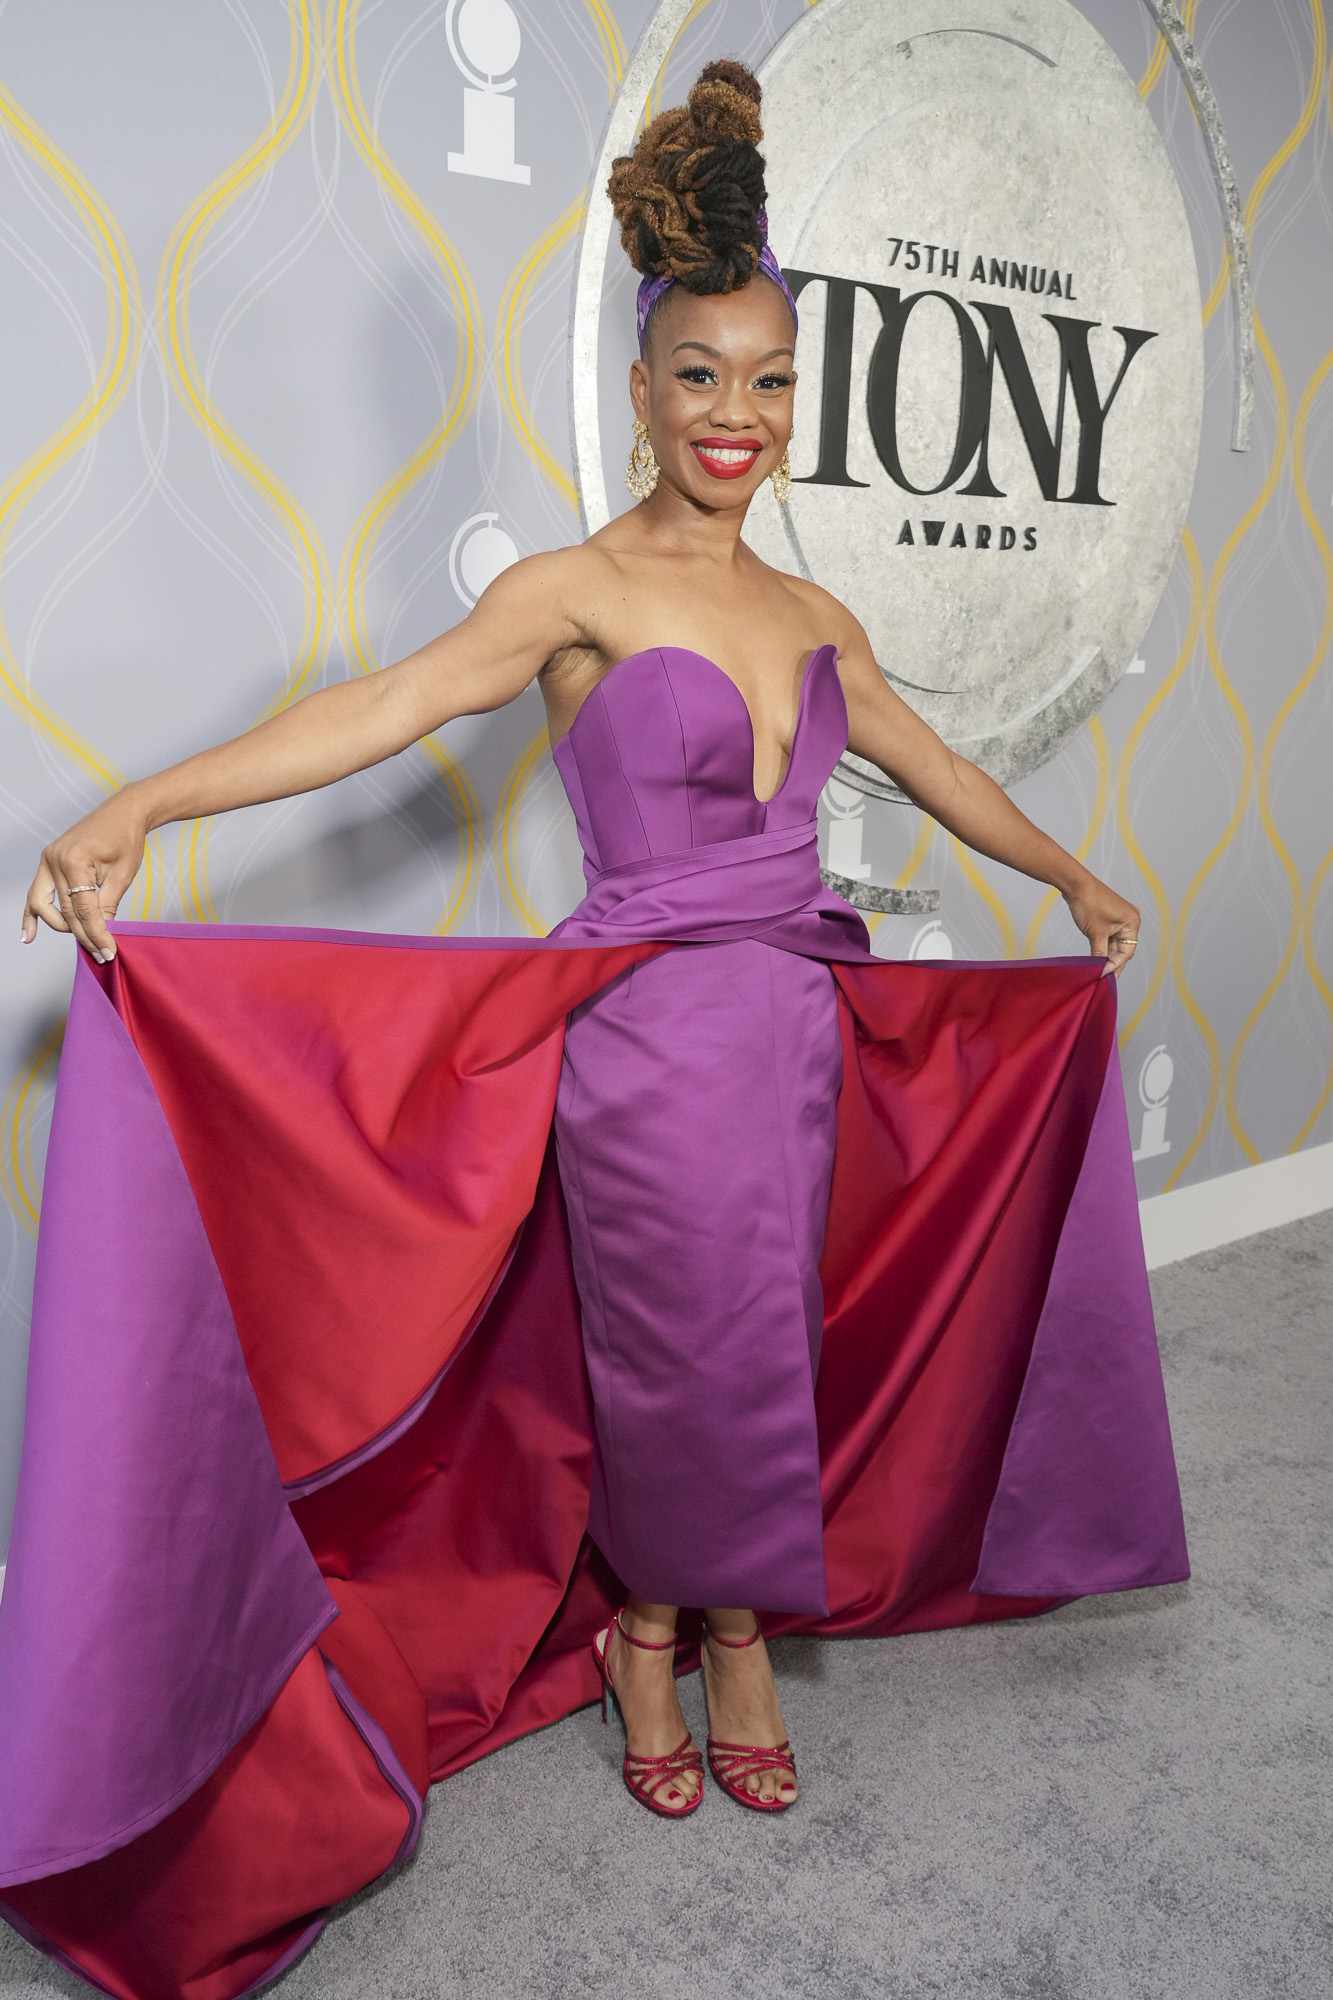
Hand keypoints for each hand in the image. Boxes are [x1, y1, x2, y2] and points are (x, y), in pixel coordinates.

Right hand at [20, 791, 149, 963]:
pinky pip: (36, 893)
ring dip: (62, 928)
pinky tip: (28, 936)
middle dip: (84, 936)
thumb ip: (108, 905)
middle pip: (66, 911)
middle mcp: (54, 861)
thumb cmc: (126, 840)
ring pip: (45, 905)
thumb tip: (102, 934)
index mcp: (74, 862)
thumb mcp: (122, 874)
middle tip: (102, 955)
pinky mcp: (47, 862)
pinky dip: (32, 915)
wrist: (122, 813)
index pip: (83, 910)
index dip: (96, 934)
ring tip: (84, 944)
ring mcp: (47, 860)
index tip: (108, 952)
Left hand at [1061, 873, 1140, 977]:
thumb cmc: (1088, 905)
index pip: (1126, 951)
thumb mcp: (1095, 933)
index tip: (1104, 976)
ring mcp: (1119, 920)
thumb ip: (1100, 953)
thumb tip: (1100, 971)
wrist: (1075, 885)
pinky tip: (1095, 960)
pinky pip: (1108, 938)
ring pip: (1114, 945)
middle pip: (1122, 949)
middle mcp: (1129, 921)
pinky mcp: (1109, 919)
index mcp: (1132, 923)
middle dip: (1112, 963)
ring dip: (1106, 957)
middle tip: (1103, 979)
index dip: (1115, 965)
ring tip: (1098, 972)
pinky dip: (1102, 948)